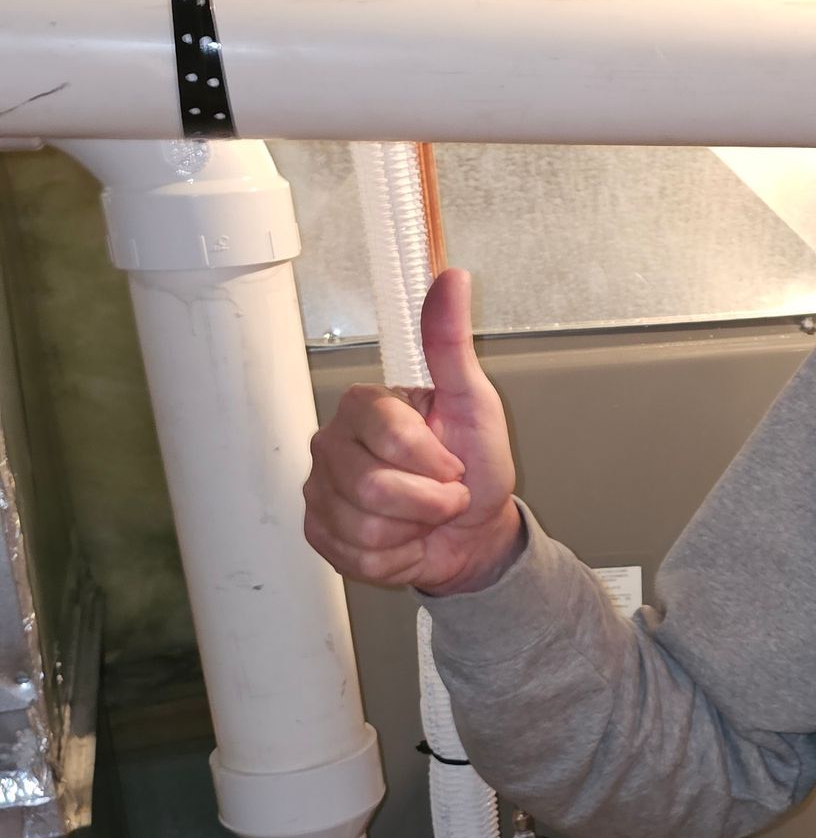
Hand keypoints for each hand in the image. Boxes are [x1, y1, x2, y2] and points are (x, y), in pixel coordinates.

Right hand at [304, 269, 521, 595]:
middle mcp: (332, 443)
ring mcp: (321, 489)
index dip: (435, 463)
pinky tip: (402, 538)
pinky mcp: (319, 531)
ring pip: (364, 527)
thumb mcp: (474, 401)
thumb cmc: (473, 464)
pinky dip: (393, 558)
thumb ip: (451, 343)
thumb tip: (452, 278)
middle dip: (428, 502)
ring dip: (412, 531)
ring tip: (421, 515)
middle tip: (442, 493)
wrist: (472, 530)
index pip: (391, 439)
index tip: (452, 462)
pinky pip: (353, 556)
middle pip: (372, 487)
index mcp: (364, 405)